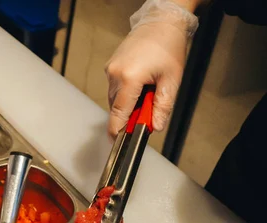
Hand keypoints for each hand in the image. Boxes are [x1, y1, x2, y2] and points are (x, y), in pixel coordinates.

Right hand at [105, 0, 199, 136]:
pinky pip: (115, 88)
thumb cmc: (169, 46)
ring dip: (128, 103)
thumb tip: (155, 127)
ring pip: (115, 99)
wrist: (162, 21)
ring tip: (147, 91)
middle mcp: (115, 74)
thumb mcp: (172, 80)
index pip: (118, 113)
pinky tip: (140, 84)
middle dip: (130, 114)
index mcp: (129, 78)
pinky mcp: (110, 66)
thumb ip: (162, 107)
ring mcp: (110, 69)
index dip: (118, 130)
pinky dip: (126, 93)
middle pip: (117, 108)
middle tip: (149, 109)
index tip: (117, 141)